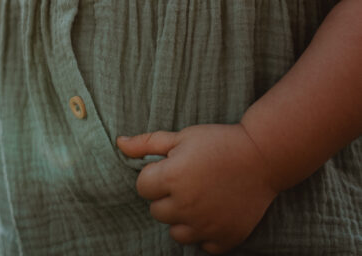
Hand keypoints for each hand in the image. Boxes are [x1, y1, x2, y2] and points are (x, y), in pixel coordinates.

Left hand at [117, 124, 277, 253]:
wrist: (262, 157)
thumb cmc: (218, 142)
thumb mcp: (182, 136)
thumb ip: (147, 143)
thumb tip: (119, 143)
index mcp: (173, 178)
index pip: (142, 187)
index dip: (153, 175)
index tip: (170, 167)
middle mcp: (186, 206)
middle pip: (156, 212)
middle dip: (166, 197)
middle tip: (187, 180)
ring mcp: (206, 226)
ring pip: (176, 233)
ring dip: (182, 218)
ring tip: (199, 197)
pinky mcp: (224, 239)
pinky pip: (202, 246)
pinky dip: (204, 233)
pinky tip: (213, 212)